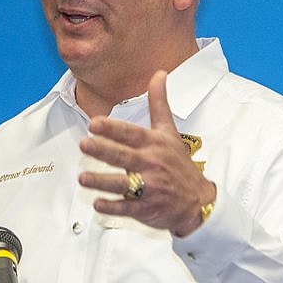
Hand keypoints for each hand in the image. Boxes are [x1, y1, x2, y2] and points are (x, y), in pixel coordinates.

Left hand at [78, 71, 215, 235]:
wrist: (199, 201)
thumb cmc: (179, 165)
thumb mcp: (169, 131)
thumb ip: (159, 103)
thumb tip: (159, 74)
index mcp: (154, 144)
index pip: (131, 134)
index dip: (113, 129)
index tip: (95, 123)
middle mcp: (151, 164)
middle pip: (124, 156)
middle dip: (104, 150)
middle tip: (85, 144)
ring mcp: (150, 187)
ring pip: (123, 184)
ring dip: (102, 181)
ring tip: (83, 177)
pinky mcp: (147, 208)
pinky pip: (128, 208)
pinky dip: (112, 207)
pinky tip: (98, 204)